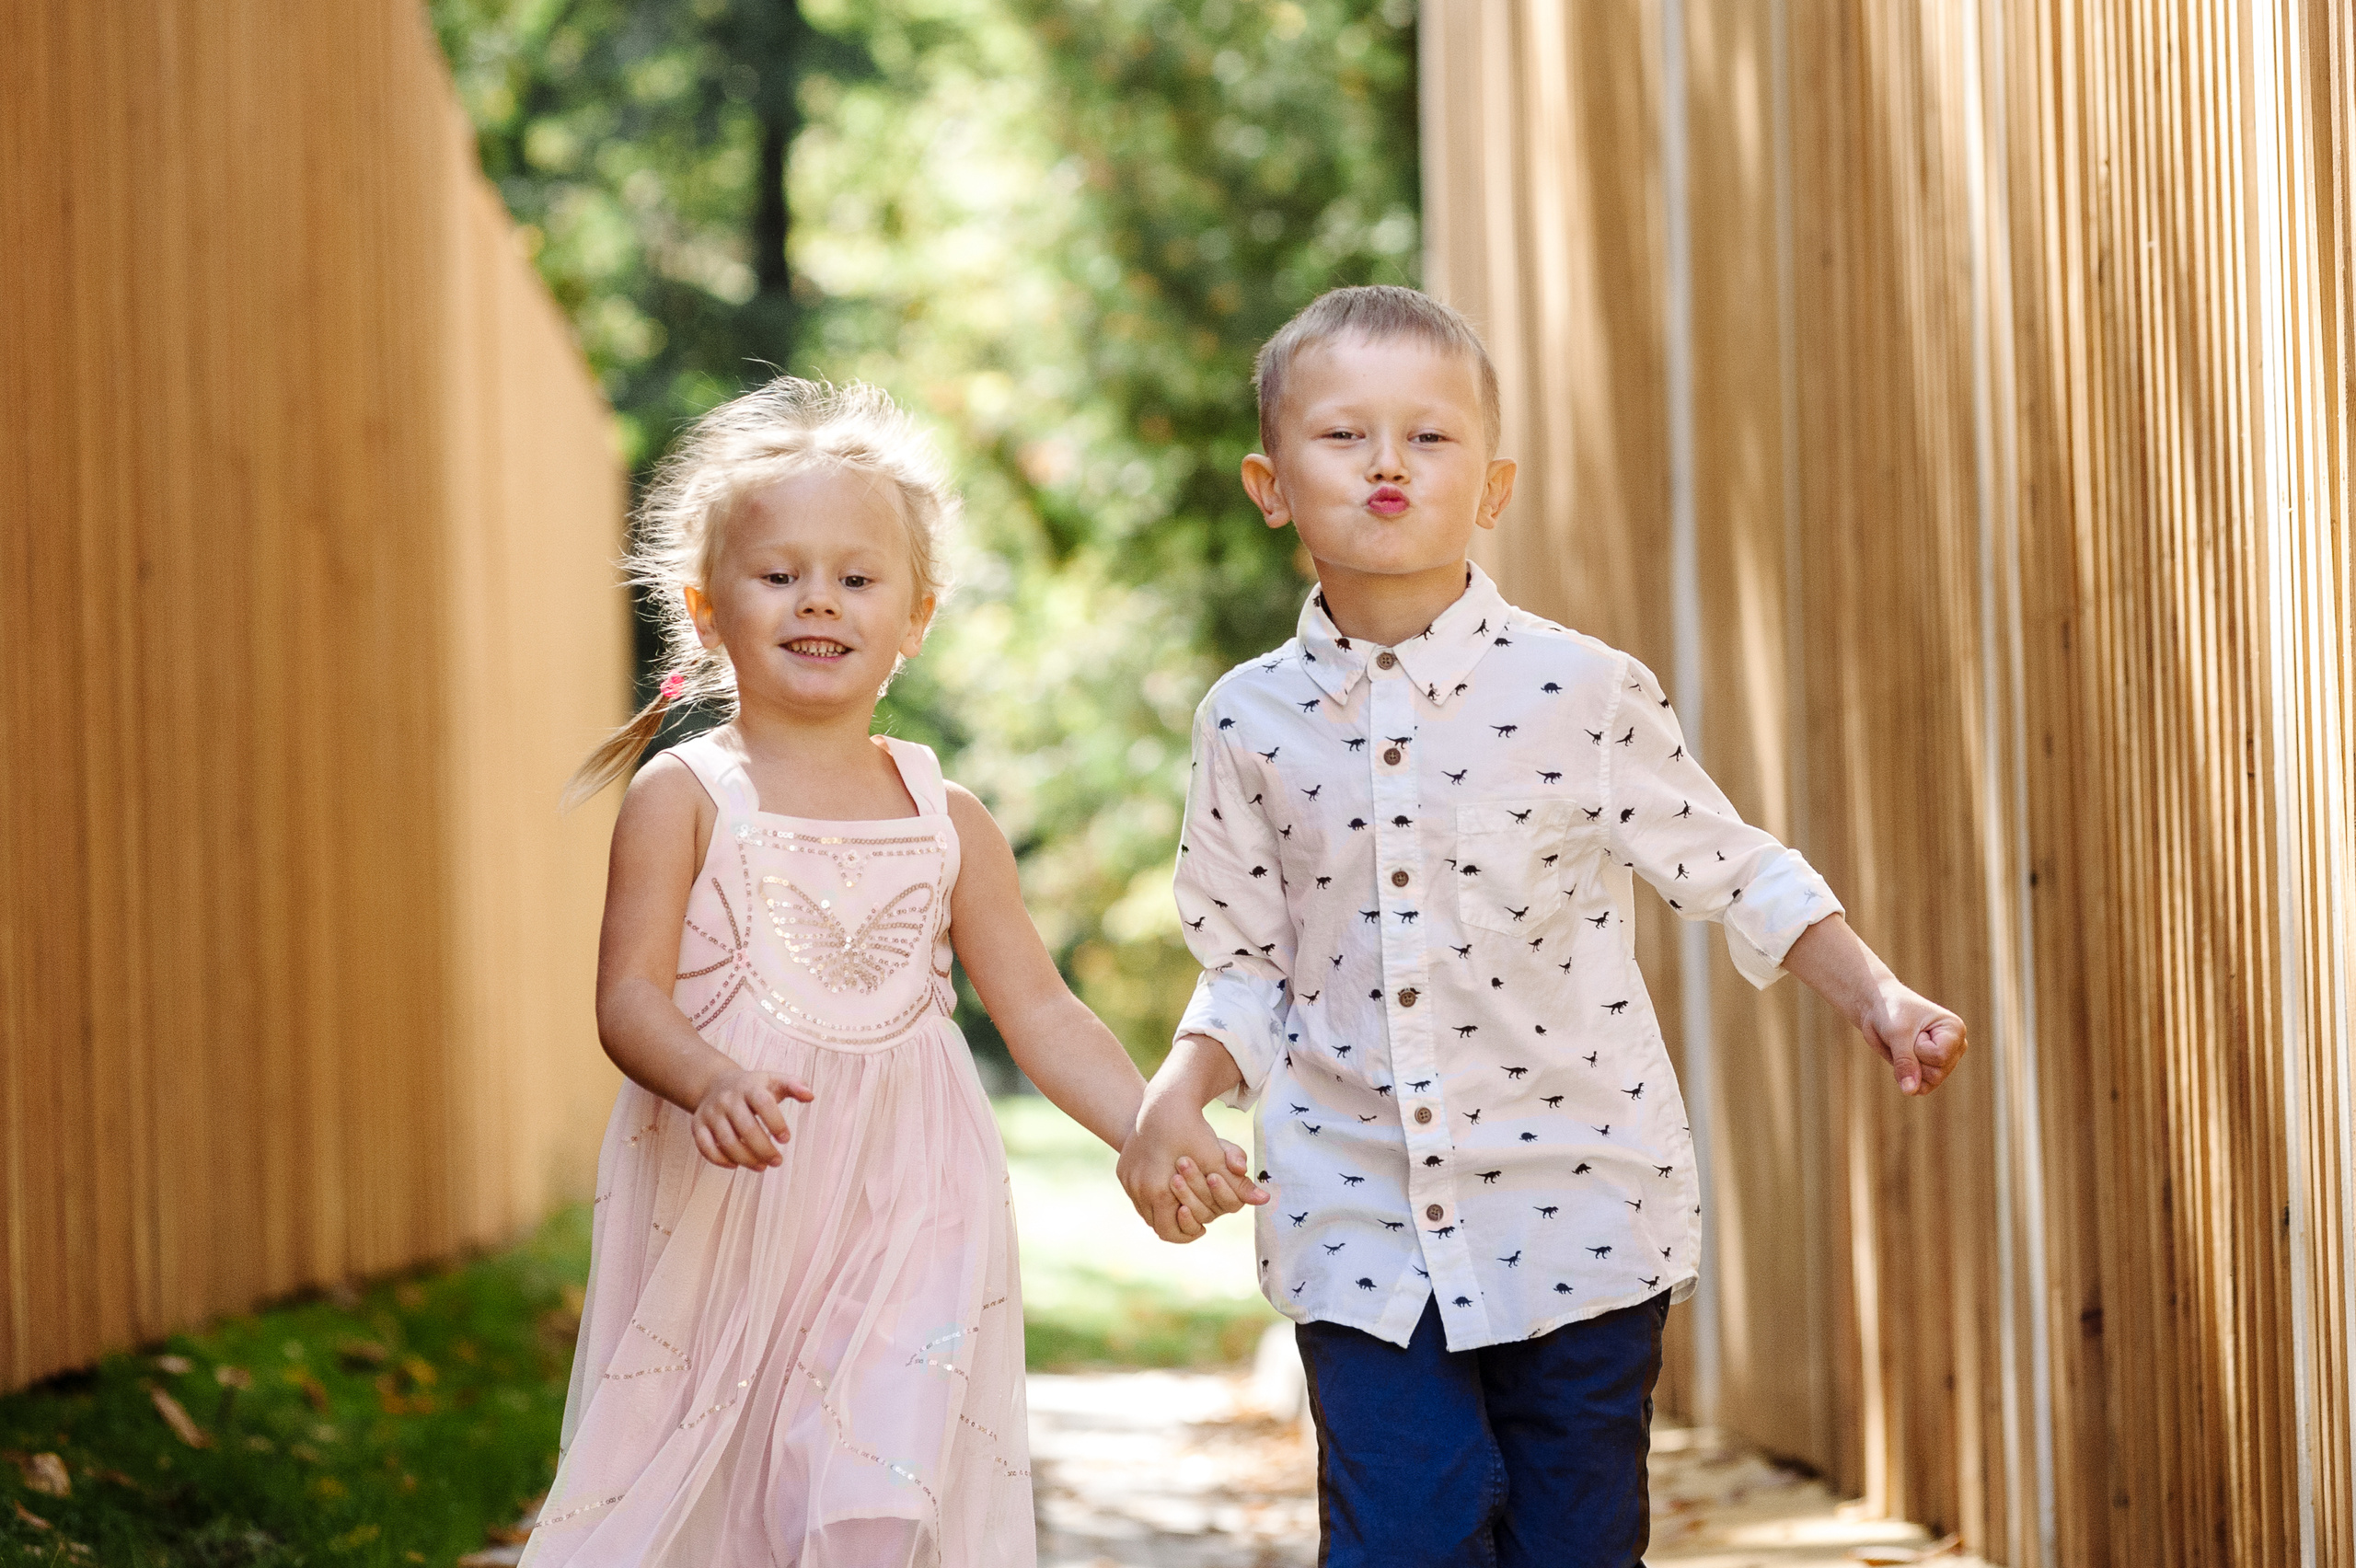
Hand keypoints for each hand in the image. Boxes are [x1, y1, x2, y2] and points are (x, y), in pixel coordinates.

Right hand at [690, 1068, 814, 1169]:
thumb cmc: (752, 1087)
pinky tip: (736, 1165)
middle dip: (763, 1149)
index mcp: (749, 1087)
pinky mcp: (698, 1125)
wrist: (714, 1084)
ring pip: (726, 1141)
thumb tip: (811, 1096)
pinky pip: (705, 1147)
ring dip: (746, 1159)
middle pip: (746, 1127)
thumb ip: (794, 1086)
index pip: (763, 1104)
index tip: (786, 1139)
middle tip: (777, 1162)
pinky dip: (720, 1160)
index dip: (776, 1123)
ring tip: (762, 1166)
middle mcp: (728, 1099)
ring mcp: (711, 1112)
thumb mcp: (773, 1081)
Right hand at [1118, 1098, 1268, 1241]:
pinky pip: (1137, 1193)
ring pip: (1146, 1209)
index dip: (1188, 1233)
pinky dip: (1152, 1195)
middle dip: (1177, 1222)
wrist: (1163, 1100)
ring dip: (1163, 1209)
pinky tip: (1168, 1184)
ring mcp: (1127, 1180)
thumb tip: (1264, 1201)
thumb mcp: (1217, 1158)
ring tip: (1183, 1201)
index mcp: (1158, 1191)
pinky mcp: (1122, 1170)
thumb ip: (1238, 1185)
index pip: (1171, 1232)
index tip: (1202, 1227)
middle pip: (1157, 1224)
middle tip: (1193, 1215)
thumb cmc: (1192, 1130)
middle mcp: (1137, 1189)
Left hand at [1858, 982, 1966, 1096]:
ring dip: (1909, 1068)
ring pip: (1930, 1082)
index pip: (1939, 1056)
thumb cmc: (1892, 1012)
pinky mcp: (1930, 1070)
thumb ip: (1905, 1063)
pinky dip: (1906, 1078)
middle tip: (1907, 1038)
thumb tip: (1910, 1091)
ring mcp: (1944, 1061)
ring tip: (1906, 1046)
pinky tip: (1902, 1059)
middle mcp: (1955, 1048)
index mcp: (1955, 1030)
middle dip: (1914, 1058)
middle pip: (1936, 1073)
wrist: (1878, 1008)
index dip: (1918, 1048)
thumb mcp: (1897, 1034)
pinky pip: (1921, 1088)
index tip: (1913, 1030)